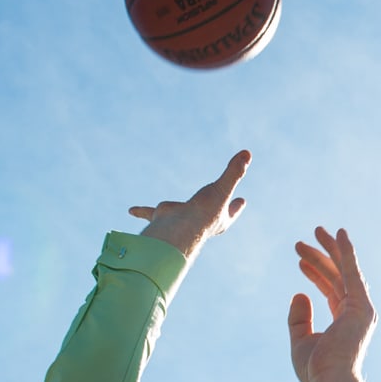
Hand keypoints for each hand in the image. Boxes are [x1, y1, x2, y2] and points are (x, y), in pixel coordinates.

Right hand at [128, 151, 250, 260]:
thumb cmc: (203, 212)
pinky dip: (142, 211)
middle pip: (208, 214)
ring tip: (170, 212)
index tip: (243, 201)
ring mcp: (181, 220)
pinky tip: (132, 210)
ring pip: (178, 214)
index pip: (232, 210)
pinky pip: (151, 213)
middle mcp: (200, 221)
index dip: (237, 205)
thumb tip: (248, 153)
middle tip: (217, 206)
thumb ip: (234, 171)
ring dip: (175, 213)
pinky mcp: (164, 218)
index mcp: (218, 217)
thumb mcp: (222, 188)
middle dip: (212, 212)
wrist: (178, 229)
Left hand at [287, 226, 375, 381]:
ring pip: (343, 271)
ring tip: (314, 232)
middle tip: (303, 242)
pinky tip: (339, 235)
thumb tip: (300, 293)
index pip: (331, 291)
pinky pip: (351, 272)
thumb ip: (299, 318)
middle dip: (321, 257)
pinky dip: (346, 252)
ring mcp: (360, 309)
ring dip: (329, 250)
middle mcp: (356, 313)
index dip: (315, 273)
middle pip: (337, 277)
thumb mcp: (300, 341)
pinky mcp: (360, 305)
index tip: (299, 262)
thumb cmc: (315, 370)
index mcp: (345, 323)